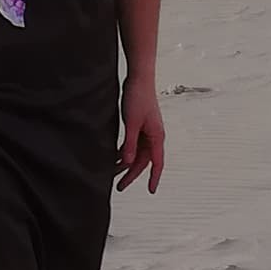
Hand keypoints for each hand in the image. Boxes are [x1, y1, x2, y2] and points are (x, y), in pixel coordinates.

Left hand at [116, 77, 166, 192]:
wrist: (138, 78)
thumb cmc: (138, 97)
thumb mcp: (131, 124)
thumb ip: (130, 144)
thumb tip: (128, 162)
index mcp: (156, 136)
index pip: (157, 163)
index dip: (154, 178)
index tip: (151, 190)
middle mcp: (153, 136)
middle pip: (143, 161)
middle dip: (132, 174)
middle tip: (120, 186)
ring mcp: (146, 131)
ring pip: (137, 154)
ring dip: (126, 163)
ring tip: (113, 172)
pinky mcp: (138, 126)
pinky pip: (132, 144)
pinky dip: (124, 152)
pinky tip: (115, 157)